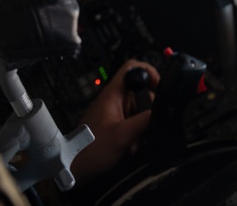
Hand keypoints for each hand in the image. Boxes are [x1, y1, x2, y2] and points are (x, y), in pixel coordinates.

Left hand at [71, 59, 160, 182]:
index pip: (132, 68)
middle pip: (141, 92)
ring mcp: (114, 111)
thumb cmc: (90, 150)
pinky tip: (131, 145)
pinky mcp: (115, 123)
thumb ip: (145, 120)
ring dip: (142, 124)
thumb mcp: (123, 135)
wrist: (74, 167)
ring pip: (139, 109)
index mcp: (113, 95)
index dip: (148, 72)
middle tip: (148, 123)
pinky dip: (136, 132)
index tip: (159, 86)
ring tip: (136, 139)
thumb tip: (162, 110)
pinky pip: (133, 121)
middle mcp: (114, 100)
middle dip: (148, 109)